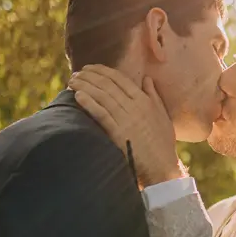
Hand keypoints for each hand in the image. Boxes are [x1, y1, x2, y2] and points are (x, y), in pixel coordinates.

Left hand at [70, 65, 185, 185]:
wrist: (162, 168)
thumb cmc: (163, 143)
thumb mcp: (163, 116)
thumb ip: (154, 96)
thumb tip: (146, 79)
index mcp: (145, 100)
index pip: (120, 79)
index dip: (103, 71)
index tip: (90, 68)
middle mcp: (135, 106)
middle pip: (108, 85)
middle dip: (90, 76)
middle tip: (76, 73)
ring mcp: (126, 119)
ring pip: (102, 96)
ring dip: (85, 86)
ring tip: (72, 81)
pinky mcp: (118, 133)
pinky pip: (101, 114)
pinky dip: (88, 103)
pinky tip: (78, 96)